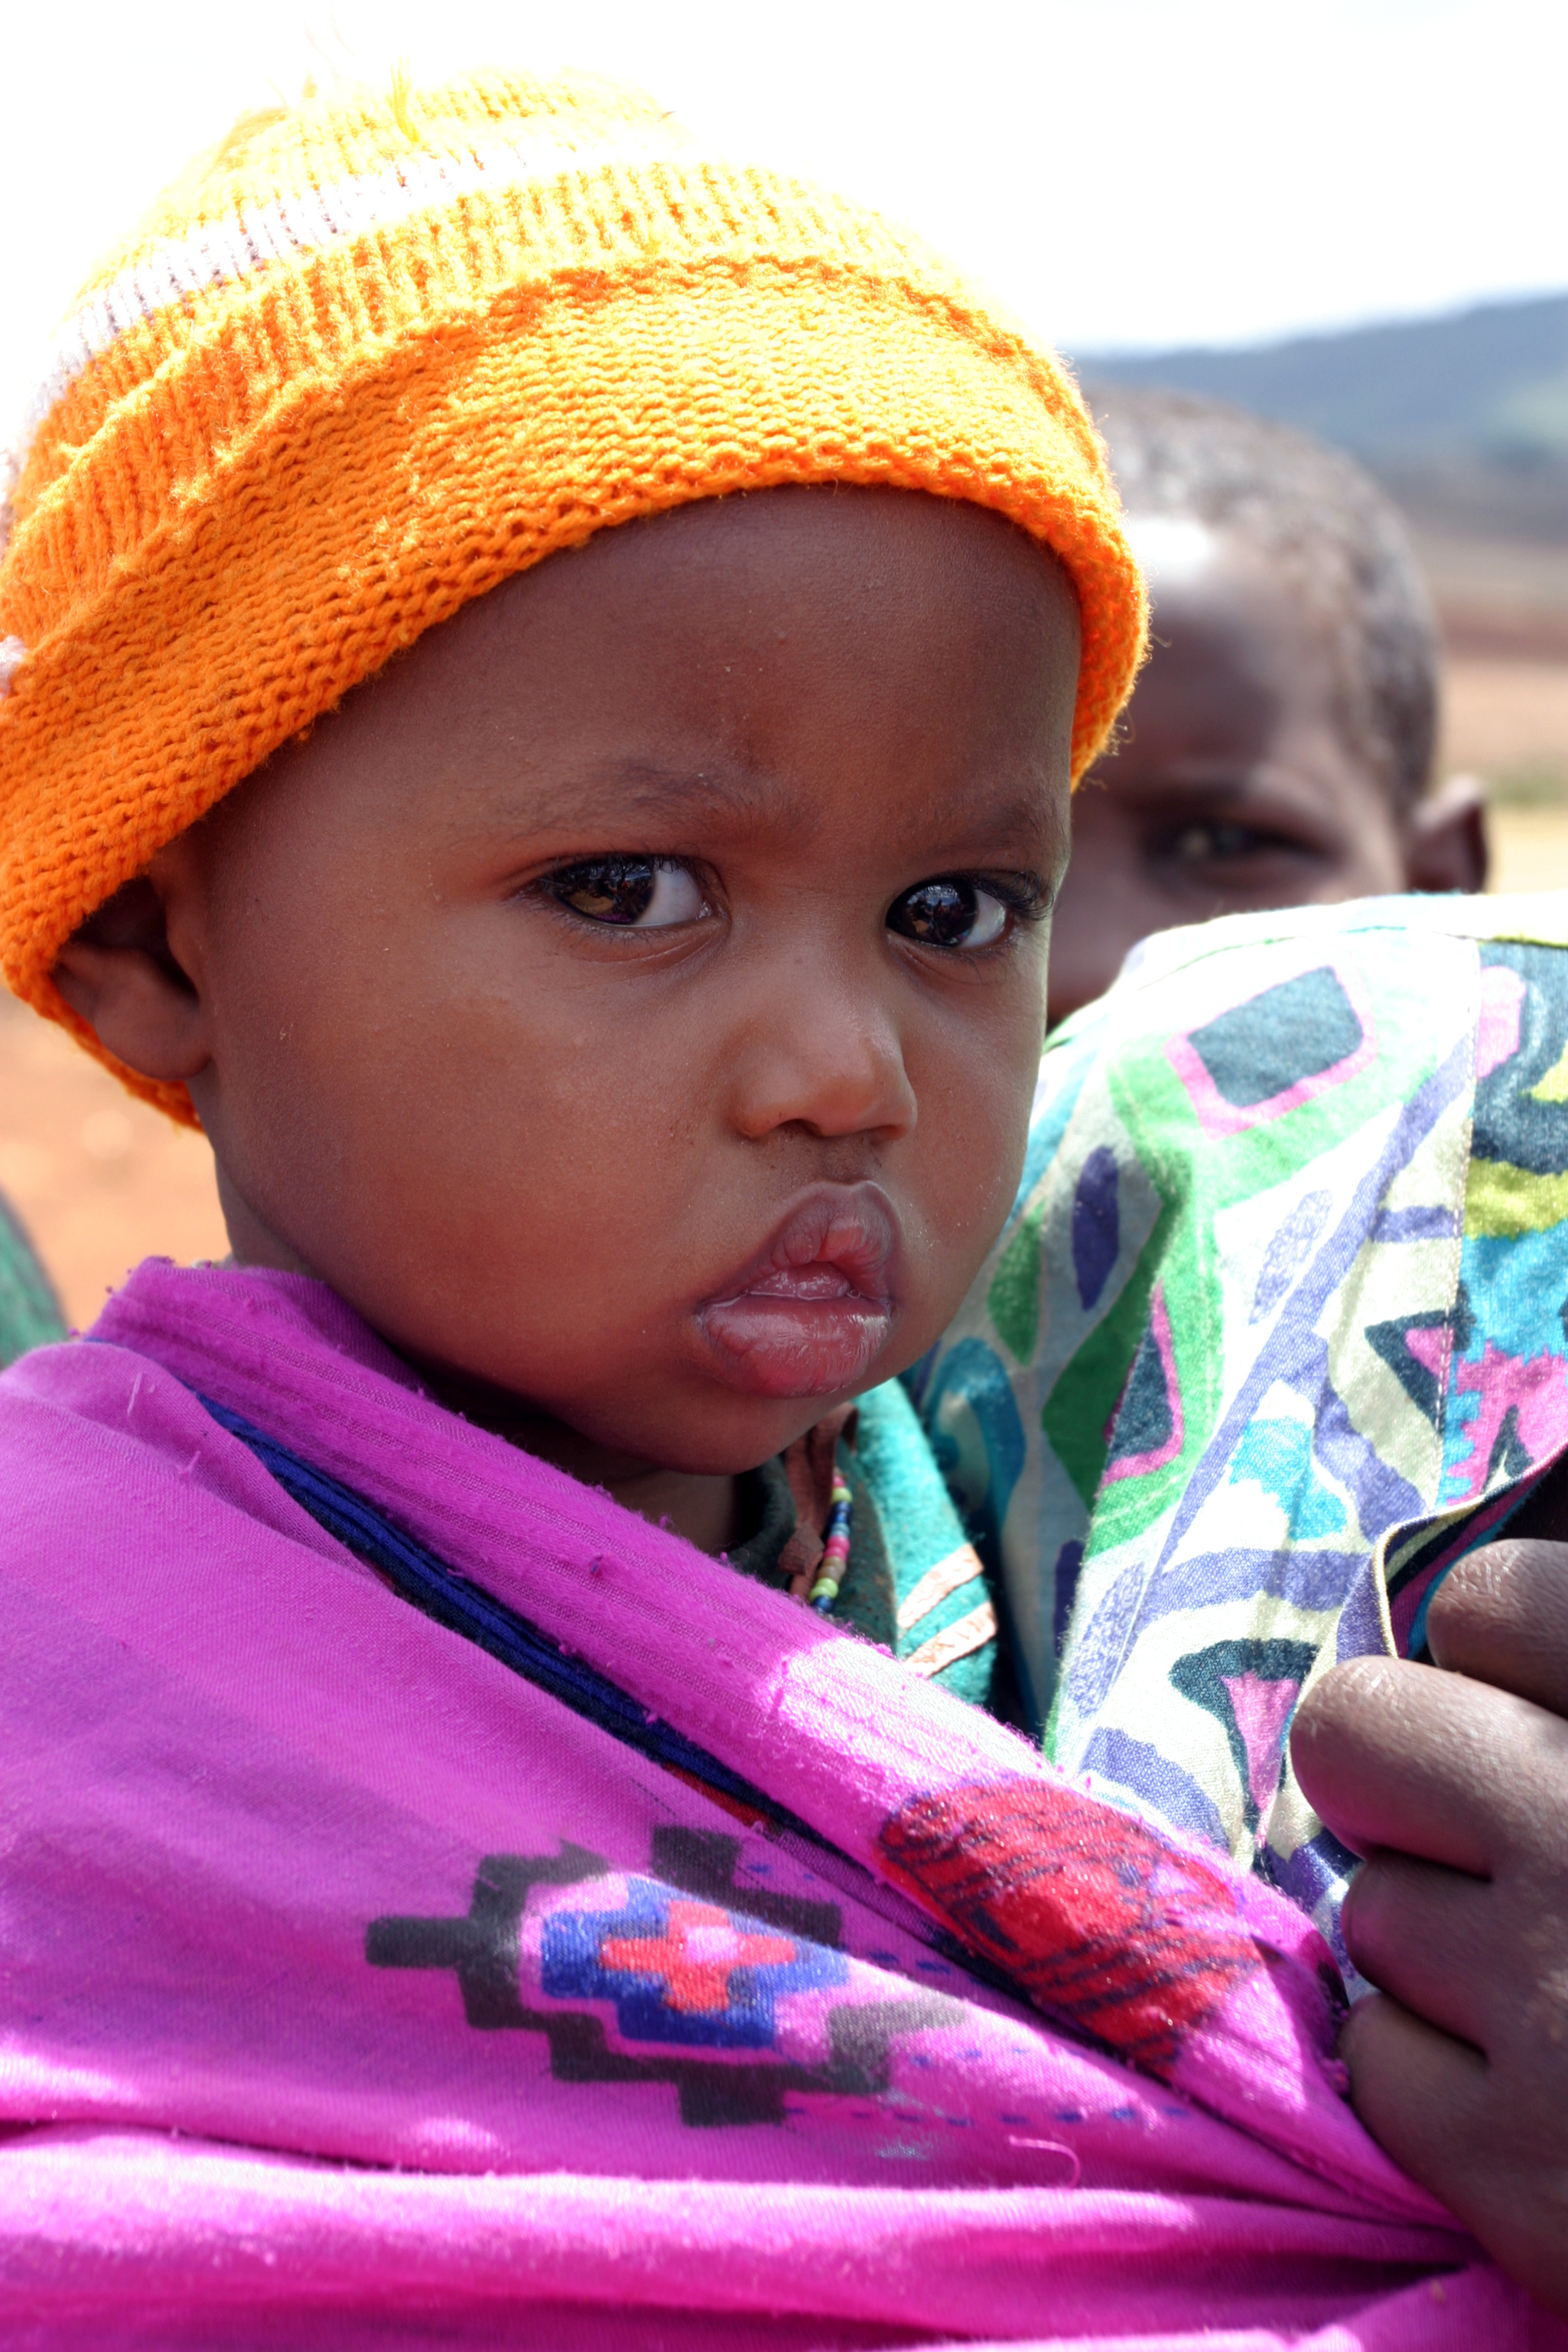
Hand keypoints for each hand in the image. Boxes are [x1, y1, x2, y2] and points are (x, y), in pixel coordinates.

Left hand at [1290, 1538, 1567, 2314]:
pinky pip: (1382, 2065)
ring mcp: (1559, 2003)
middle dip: (1410, 1788)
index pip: (1485, 1601)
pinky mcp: (1523, 2174)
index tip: (1551, 1722)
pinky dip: (1453, 2094)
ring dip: (1453, 1955)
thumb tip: (1481, 1621)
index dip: (1504, 1663)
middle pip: (1352, 1732)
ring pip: (1376, 1910)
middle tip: (1509, 1847)